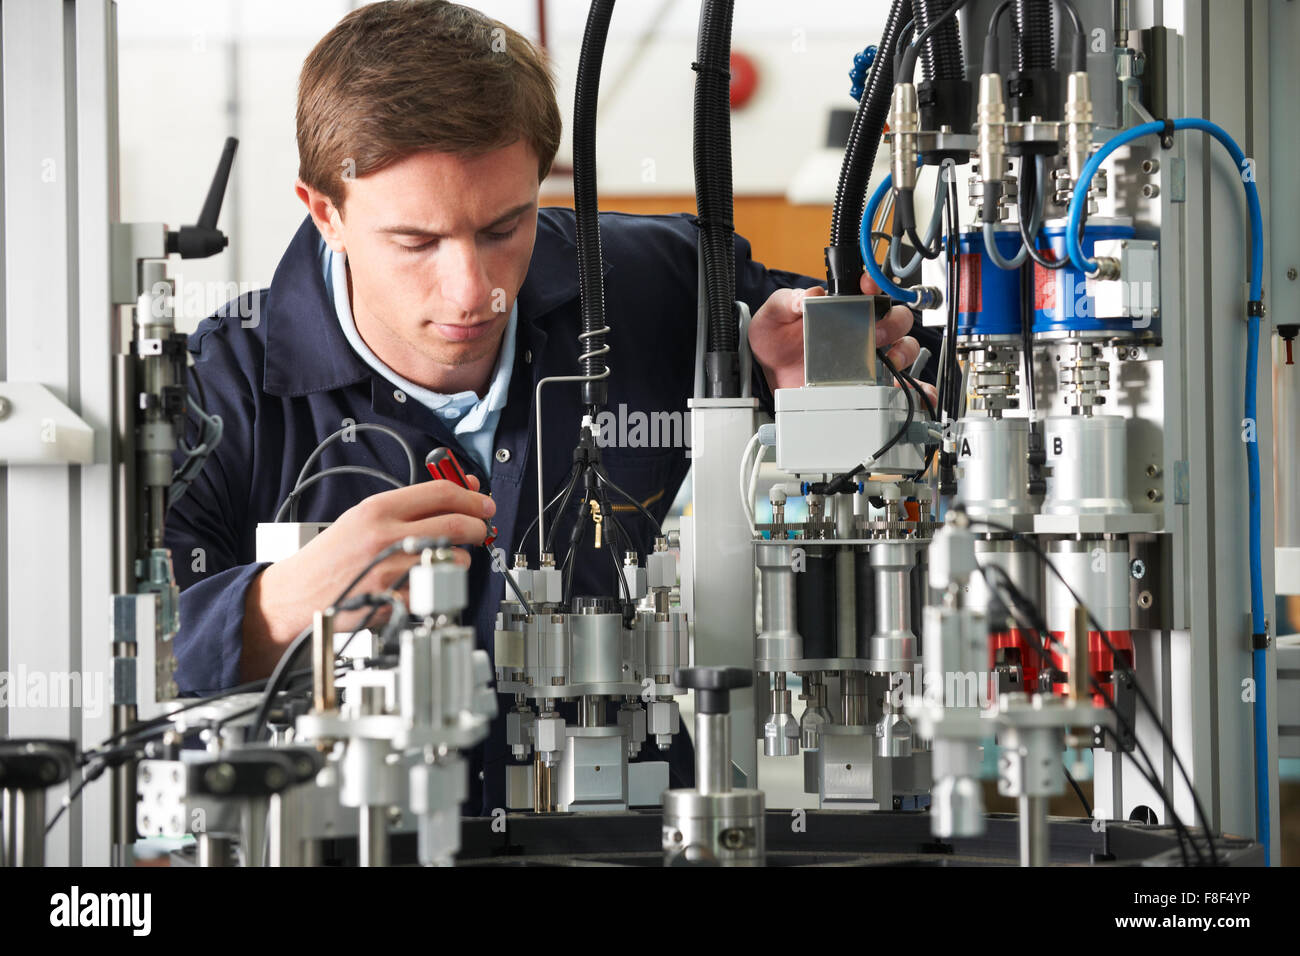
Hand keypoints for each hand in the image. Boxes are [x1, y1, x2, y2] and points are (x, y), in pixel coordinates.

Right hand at [240, 476, 493, 680]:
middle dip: (478, 525)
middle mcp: (385, 535)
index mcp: (377, 509)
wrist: (296, 596)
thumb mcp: (364, 518)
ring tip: (448, 557)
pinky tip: (429, 580)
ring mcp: (390, 569)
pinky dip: (441, 584)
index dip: (471, 496)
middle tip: (481, 528)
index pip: (440, 492)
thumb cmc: (330, 557)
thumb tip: (460, 490)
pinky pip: (437, 587)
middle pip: (455, 522)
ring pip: (453, 557)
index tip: (484, 502)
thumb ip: (411, 505)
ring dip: (462, 558)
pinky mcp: (394, 598)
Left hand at [748, 272, 933, 400]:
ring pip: (905, 347)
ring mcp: (869, 357)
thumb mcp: (773, 316)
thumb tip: (808, 295)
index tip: (868, 286)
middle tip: (875, 333)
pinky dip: (915, 389)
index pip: (869, 291)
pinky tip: (909, 392)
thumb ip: (786, 301)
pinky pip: (902, 385)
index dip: (874, 284)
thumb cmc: (776, 342)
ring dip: (903, 352)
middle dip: (892, 323)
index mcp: (843, 308)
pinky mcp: (870, 383)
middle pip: (895, 319)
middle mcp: (862, 330)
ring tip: (889, 360)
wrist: (771, 376)